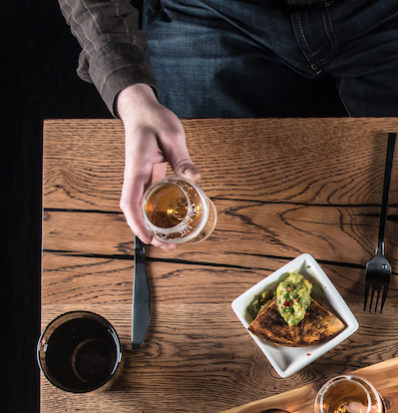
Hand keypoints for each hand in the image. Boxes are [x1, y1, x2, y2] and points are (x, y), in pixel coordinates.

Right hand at [114, 83, 198, 247]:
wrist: (141, 109)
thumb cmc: (154, 119)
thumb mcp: (172, 136)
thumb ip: (182, 158)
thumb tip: (195, 177)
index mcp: (136, 167)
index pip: (130, 201)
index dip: (136, 223)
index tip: (148, 238)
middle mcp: (135, 175)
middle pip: (133, 210)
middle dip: (145, 232)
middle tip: (167, 247)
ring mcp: (140, 176)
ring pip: (141, 206)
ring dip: (152, 225)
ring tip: (170, 241)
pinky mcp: (147, 175)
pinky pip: (150, 198)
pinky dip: (157, 212)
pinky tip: (171, 220)